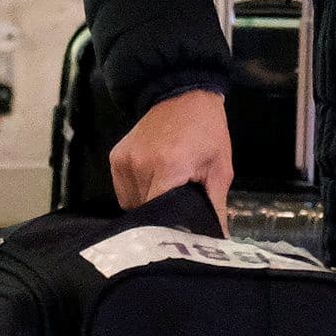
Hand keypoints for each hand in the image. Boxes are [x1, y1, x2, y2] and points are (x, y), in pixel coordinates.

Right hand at [108, 88, 233, 223]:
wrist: (184, 94)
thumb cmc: (208, 131)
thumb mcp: (220, 169)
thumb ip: (216, 207)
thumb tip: (219, 242)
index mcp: (168, 167)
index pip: (159, 216)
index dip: (171, 228)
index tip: (183, 232)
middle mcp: (140, 165)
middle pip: (145, 212)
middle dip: (162, 216)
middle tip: (179, 210)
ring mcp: (124, 161)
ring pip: (132, 204)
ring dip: (148, 205)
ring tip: (167, 191)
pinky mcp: (115, 158)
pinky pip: (124, 191)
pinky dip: (137, 193)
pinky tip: (153, 182)